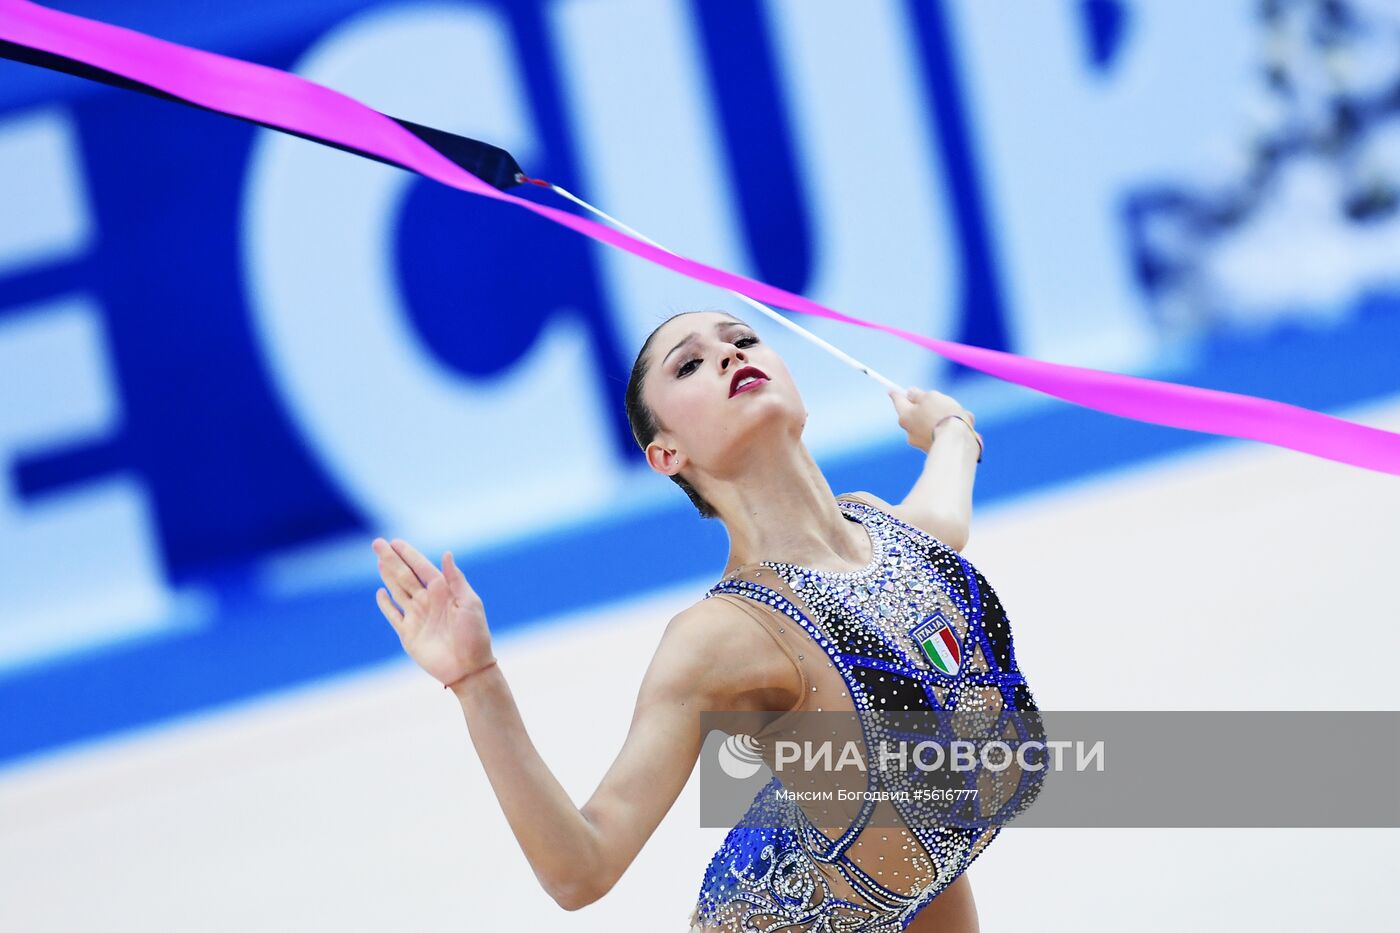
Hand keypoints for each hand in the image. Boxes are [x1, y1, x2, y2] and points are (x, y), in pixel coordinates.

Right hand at [372, 537, 494, 686]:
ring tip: (378, 560)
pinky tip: (380, 592)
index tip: (395, 542)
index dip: (409, 555)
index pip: (422, 568)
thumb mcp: (470, 603)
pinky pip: (393, 615)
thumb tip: (447, 553)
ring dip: (387, 575)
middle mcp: (428, 601)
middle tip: (377, 544)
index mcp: (444, 592)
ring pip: (397, 591)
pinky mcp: (408, 634)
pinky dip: (386, 604)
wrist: (468, 668)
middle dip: (392, 560)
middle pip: (405, 576)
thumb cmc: (474, 635)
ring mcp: (417, 617)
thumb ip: (455, 579)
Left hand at [888, 385, 974, 452]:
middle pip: (916, 414)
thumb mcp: (931, 397)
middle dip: (928, 407)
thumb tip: (910, 393)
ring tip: (962, 415)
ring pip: (932, 424)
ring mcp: (921, 443)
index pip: (898, 401)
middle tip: (940, 400)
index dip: (897, 394)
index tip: (892, 391)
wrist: (955, 443)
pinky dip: (951, 429)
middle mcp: (909, 431)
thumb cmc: (942, 416)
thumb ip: (919, 395)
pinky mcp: (934, 450)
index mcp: (905, 416)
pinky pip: (942, 435)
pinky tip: (966, 427)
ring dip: (945, 419)